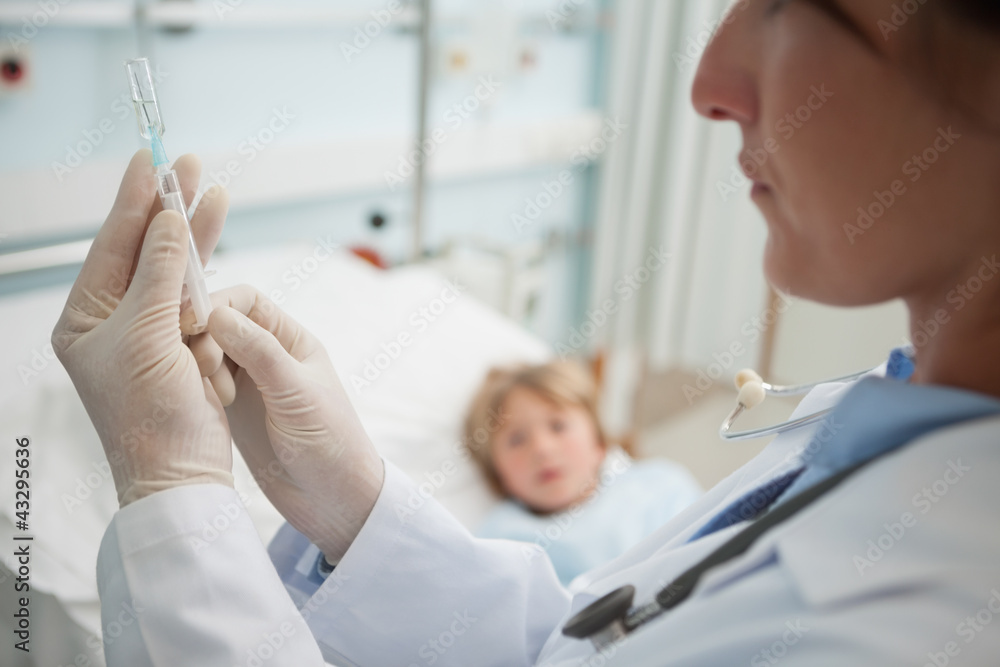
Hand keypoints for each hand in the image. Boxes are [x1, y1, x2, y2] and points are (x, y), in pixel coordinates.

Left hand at [53, 149, 233, 506]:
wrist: (182, 475)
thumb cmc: (150, 416)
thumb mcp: (148, 337)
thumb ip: (161, 275)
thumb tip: (169, 221)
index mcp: (85, 320)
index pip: (110, 247)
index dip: (134, 201)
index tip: (150, 159)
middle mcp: (113, 322)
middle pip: (144, 251)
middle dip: (168, 209)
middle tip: (189, 164)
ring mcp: (150, 334)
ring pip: (175, 272)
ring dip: (195, 237)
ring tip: (215, 195)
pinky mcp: (183, 348)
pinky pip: (196, 301)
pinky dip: (208, 279)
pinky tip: (216, 252)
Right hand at [181, 286, 384, 561]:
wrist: (334, 502)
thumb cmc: (331, 445)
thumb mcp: (297, 396)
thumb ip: (260, 354)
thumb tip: (217, 314)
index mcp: (292, 340)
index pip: (246, 301)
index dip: (216, 304)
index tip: (193, 326)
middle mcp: (267, 355)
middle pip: (218, 323)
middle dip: (201, 337)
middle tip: (201, 370)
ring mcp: (247, 383)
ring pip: (205, 353)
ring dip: (194, 365)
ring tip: (206, 394)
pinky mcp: (231, 410)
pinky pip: (201, 384)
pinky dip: (191, 387)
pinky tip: (191, 404)